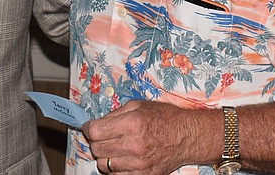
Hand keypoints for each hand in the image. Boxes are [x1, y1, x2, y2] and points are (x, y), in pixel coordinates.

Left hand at [82, 100, 218, 174]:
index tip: (89, 127)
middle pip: (97, 148)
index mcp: (132, 123)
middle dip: (96, 141)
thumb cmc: (164, 118)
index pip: (95, 132)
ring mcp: (139, 163)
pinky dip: (114, 169)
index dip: (88, 129)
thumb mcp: (138, 105)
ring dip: (105, 156)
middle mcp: (134, 144)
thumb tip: (96, 123)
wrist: (187, 136)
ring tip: (114, 148)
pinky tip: (121, 159)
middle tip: (103, 136)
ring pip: (104, 165)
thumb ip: (115, 114)